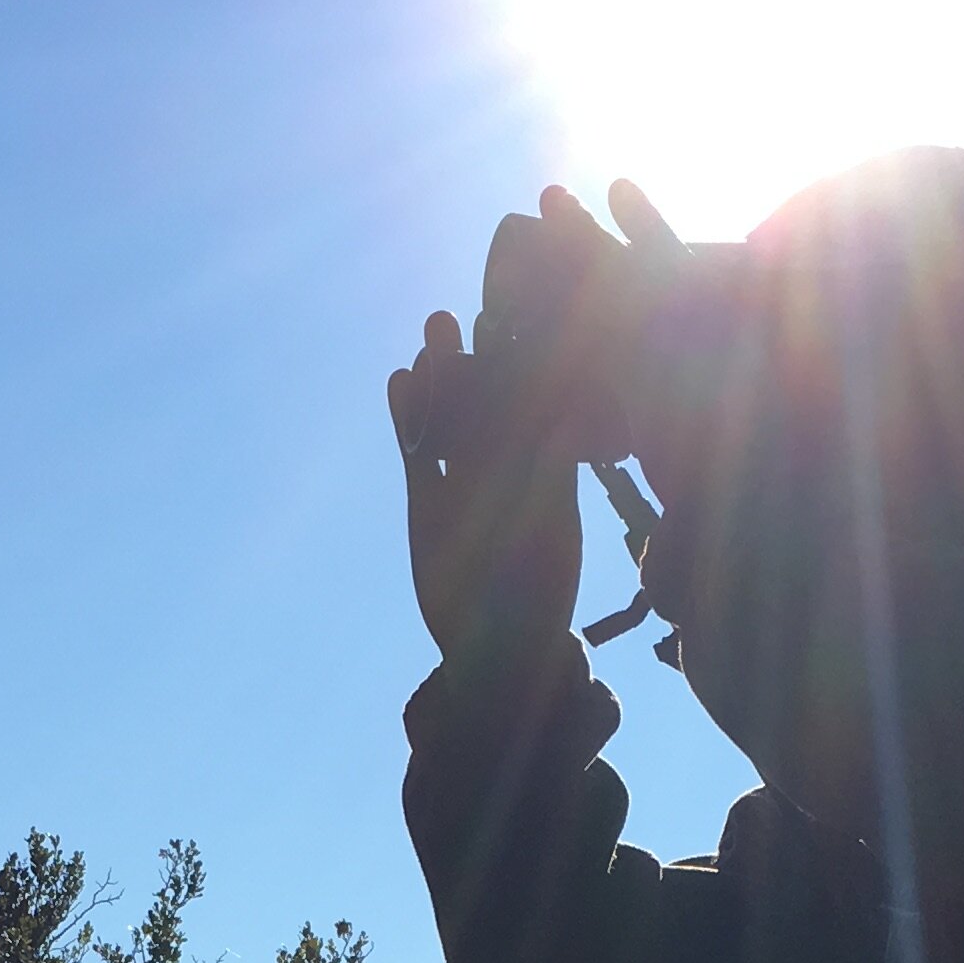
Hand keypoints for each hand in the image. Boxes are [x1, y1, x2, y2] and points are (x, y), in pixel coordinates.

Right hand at [388, 302, 585, 662]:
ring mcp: (464, 481)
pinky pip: (418, 451)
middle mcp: (506, 470)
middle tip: (470, 312)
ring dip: (442, 377)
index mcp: (545, 470)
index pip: (537, 405)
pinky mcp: (427, 501)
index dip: (527, 365)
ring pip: (452, 419)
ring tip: (432, 331)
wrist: (493, 650)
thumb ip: (549, 478)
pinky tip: (399, 381)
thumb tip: (564, 426)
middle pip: (492, 401)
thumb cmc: (535, 601)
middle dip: (480, 358)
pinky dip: (409, 419)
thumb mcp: (547, 534)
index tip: (524, 325)